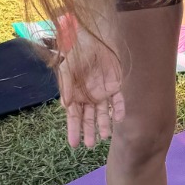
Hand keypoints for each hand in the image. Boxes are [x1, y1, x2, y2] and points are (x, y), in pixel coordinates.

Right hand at [57, 29, 125, 146]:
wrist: (94, 39)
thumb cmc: (77, 53)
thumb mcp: (67, 68)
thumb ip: (66, 86)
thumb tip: (65, 106)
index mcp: (75, 95)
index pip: (74, 117)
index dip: (74, 130)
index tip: (74, 144)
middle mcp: (89, 97)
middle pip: (89, 118)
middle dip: (89, 131)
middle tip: (91, 145)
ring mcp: (103, 93)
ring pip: (104, 113)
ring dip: (104, 124)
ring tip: (105, 136)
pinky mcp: (116, 86)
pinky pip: (118, 101)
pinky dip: (118, 109)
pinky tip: (118, 119)